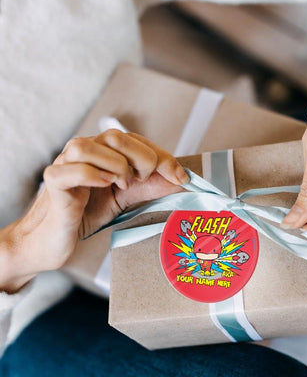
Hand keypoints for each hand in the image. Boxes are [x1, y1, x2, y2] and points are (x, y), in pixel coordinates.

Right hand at [0, 130, 187, 291]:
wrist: (53, 241)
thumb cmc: (87, 214)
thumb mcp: (126, 197)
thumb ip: (150, 186)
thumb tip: (183, 179)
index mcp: (102, 152)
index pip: (135, 140)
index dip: (162, 156)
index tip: (180, 178)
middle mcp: (83, 152)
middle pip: (114, 136)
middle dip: (141, 158)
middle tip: (143, 182)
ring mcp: (64, 165)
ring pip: (87, 146)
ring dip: (115, 165)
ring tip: (120, 185)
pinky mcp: (53, 183)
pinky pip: (70, 169)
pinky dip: (92, 174)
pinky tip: (105, 186)